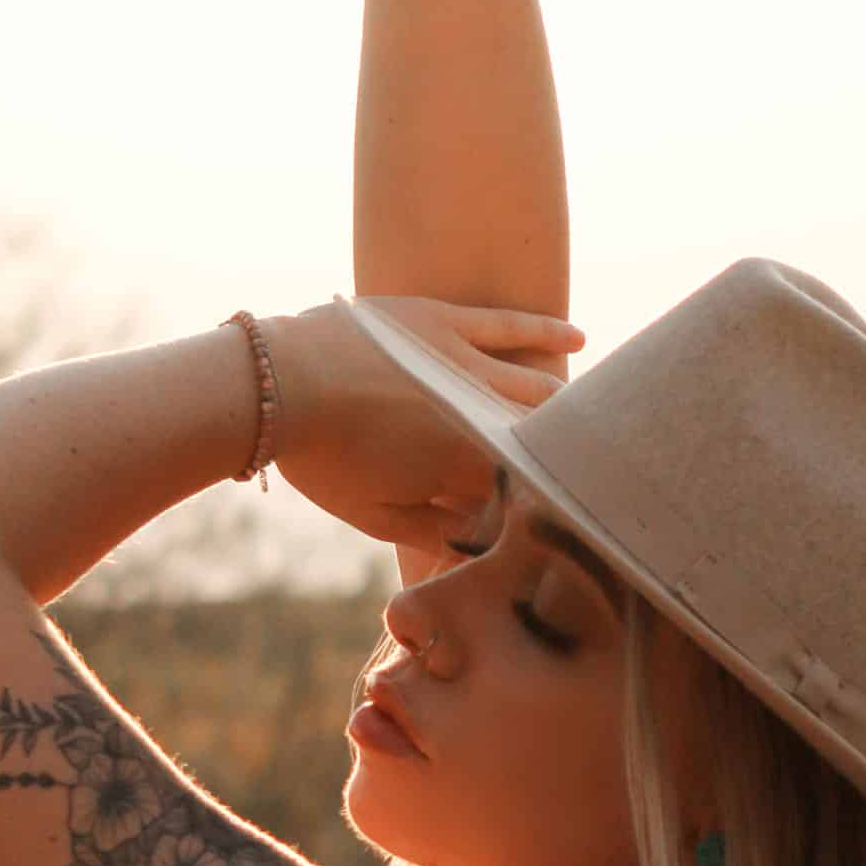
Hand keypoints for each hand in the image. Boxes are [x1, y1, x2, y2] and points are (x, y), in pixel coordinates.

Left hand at [261, 298, 583, 548]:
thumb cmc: (322, 459)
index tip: (543, 517)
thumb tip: (477, 544)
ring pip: (536, 386)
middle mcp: (478, 412)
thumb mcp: (374, 515)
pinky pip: (510, 323)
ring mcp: (466, 362)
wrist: (278, 386)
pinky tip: (579, 337)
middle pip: (539, 438)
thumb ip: (433, 532)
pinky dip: (547, 330)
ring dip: (565, 408)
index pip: (522, 489)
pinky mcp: (445, 320)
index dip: (535, 503)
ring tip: (587, 423)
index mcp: (464, 467)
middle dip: (560, 458)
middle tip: (581, 474)